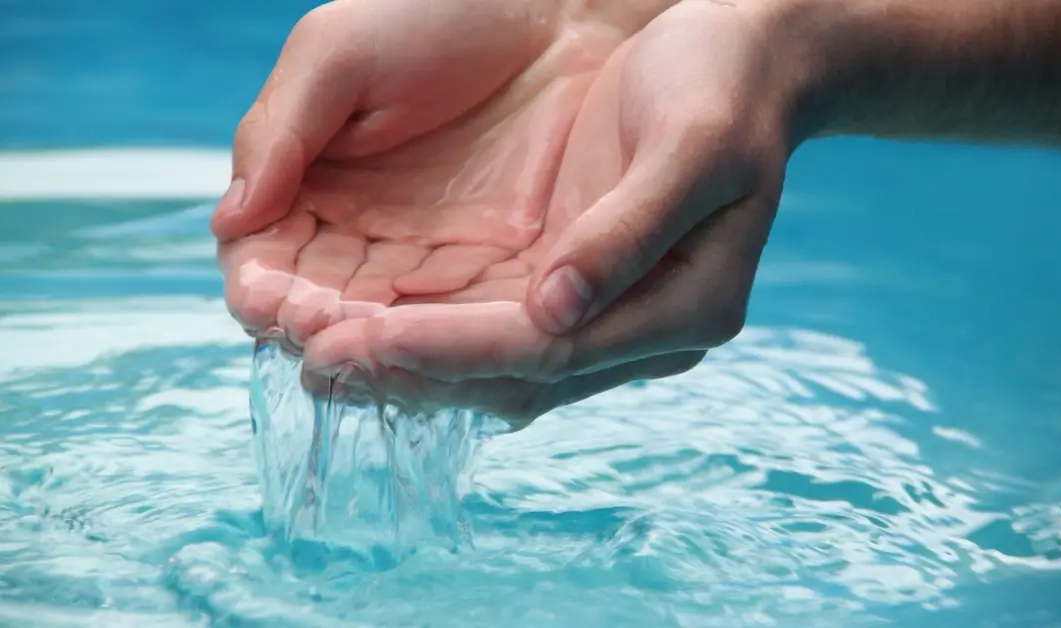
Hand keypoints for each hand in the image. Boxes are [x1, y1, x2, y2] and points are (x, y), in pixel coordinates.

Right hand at [215, 0, 668, 348]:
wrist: (550, 11)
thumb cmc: (434, 14)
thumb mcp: (338, 56)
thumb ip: (279, 133)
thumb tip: (229, 222)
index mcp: (311, 189)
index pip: (268, 261)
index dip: (262, 286)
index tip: (263, 300)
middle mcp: (366, 237)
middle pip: (324, 308)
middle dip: (313, 328)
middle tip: (312, 335)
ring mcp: (433, 259)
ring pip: (389, 327)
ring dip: (371, 346)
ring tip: (359, 352)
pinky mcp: (499, 271)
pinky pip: (462, 321)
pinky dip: (441, 342)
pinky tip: (428, 352)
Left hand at [300, 1, 794, 425]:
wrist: (742, 57)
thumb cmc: (724, 87)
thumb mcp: (693, 146)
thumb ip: (628, 231)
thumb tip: (556, 313)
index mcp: (685, 305)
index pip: (549, 353)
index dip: (451, 351)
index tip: (360, 342)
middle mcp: (644, 330)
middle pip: (512, 376)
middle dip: (411, 370)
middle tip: (312, 362)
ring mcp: (607, 314)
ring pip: (494, 364)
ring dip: (409, 361)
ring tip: (316, 353)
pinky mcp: (574, 286)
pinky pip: (491, 326)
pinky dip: (427, 330)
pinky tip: (364, 322)